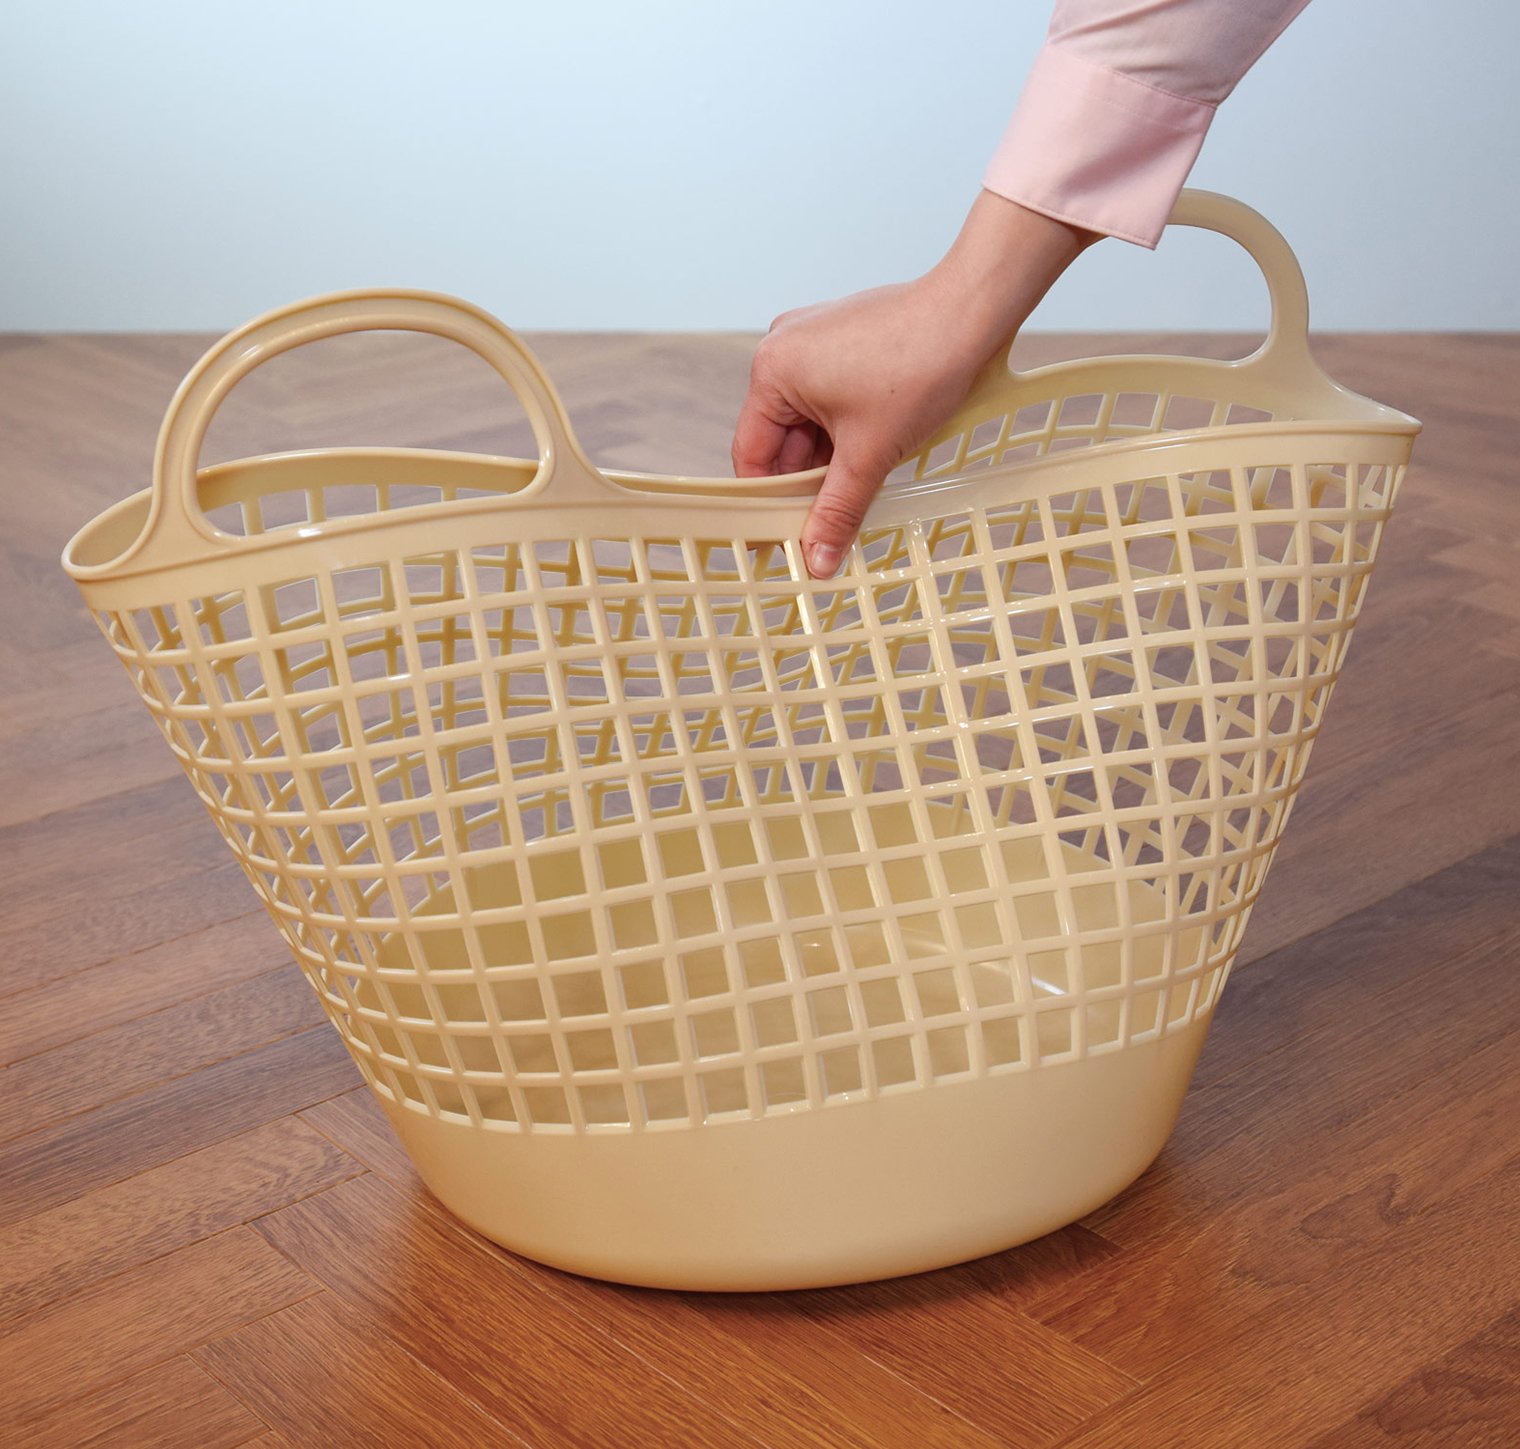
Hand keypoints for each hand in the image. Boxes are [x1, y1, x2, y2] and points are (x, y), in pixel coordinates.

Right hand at [732, 192, 1097, 577]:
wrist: (973, 311)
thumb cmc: (921, 364)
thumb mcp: (870, 454)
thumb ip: (837, 510)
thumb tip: (817, 558)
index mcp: (772, 371)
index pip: (753, 453)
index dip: (768, 502)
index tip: (781, 538)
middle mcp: (783, 348)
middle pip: (782, 440)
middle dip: (807, 483)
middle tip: (825, 528)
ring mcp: (814, 340)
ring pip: (810, 423)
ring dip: (831, 460)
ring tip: (857, 492)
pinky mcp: (844, 339)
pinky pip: (831, 400)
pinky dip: (846, 433)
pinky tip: (871, 457)